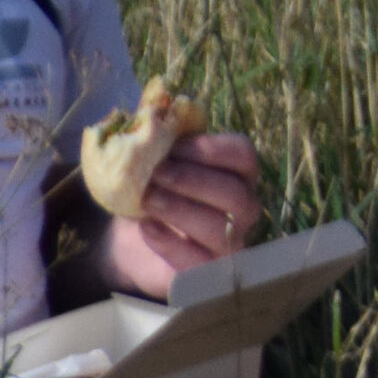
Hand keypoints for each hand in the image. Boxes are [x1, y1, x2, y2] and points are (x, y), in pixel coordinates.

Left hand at [96, 129, 263, 298]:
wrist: (133, 235)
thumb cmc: (153, 188)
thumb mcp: (154, 157)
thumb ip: (157, 133)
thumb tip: (153, 105)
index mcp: (236, 173)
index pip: (244, 156)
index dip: (211, 149)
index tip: (173, 147)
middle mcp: (242, 208)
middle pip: (235, 194)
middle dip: (192, 180)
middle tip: (155, 173)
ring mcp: (230, 243)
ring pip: (220, 229)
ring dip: (179, 210)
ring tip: (146, 200)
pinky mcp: (208, 272)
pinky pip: (199, 262)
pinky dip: (170, 244)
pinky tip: (146, 229)